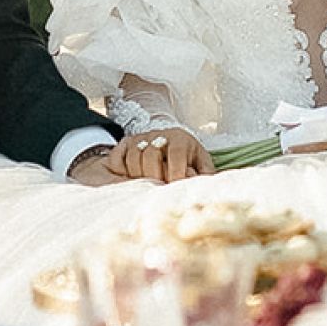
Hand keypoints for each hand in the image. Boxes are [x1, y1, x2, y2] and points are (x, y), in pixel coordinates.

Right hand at [71, 129, 214, 185]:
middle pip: (151, 155)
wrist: (169, 139)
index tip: (174, 188)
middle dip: (154, 176)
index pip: (176, 153)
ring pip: (133, 157)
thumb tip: (209, 189)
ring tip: (144, 187)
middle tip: (157, 190)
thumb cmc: (188, 158)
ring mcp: (141, 138)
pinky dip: (120, 171)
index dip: (175, 172)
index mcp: (180, 138)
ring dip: (137, 176)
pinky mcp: (126, 143)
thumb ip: (205, 174)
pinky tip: (128, 180)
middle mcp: (159, 135)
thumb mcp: (201, 162)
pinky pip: (117, 157)